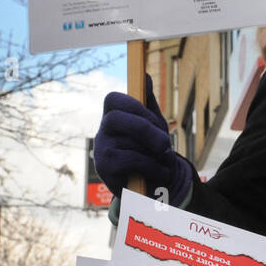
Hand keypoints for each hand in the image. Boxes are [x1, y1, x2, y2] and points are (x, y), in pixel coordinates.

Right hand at [95, 74, 192, 200]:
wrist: (154, 188)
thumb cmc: (152, 152)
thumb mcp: (155, 127)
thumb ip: (149, 104)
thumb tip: (146, 76)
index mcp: (114, 118)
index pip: (113, 99)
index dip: (134, 104)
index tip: (154, 118)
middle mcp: (103, 132)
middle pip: (116, 118)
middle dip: (146, 129)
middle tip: (164, 143)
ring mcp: (101, 150)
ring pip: (130, 142)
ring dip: (156, 153)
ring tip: (162, 161)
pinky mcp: (105, 169)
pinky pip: (132, 160)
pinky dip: (153, 166)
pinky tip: (158, 173)